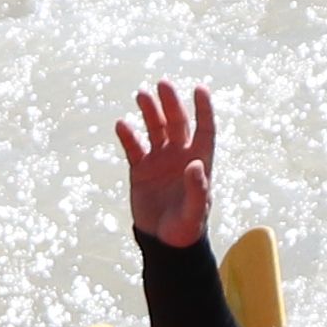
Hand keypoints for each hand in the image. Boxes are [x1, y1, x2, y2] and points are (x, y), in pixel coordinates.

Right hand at [117, 80, 216, 251]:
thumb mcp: (195, 212)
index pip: (204, 129)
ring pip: (155, 129)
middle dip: (170, 103)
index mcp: (198, 161)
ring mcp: (159, 161)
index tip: (200, 89)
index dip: (203, 109)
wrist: (164, 242)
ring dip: (149, 112)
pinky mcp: (141, 170)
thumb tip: (195, 165)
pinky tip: (122, 124)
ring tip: (142, 95)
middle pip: (176, 123)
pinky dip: (128, 136)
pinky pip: (134, 148)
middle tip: (163, 84)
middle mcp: (180, 156)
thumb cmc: (186, 228)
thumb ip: (198, 190)